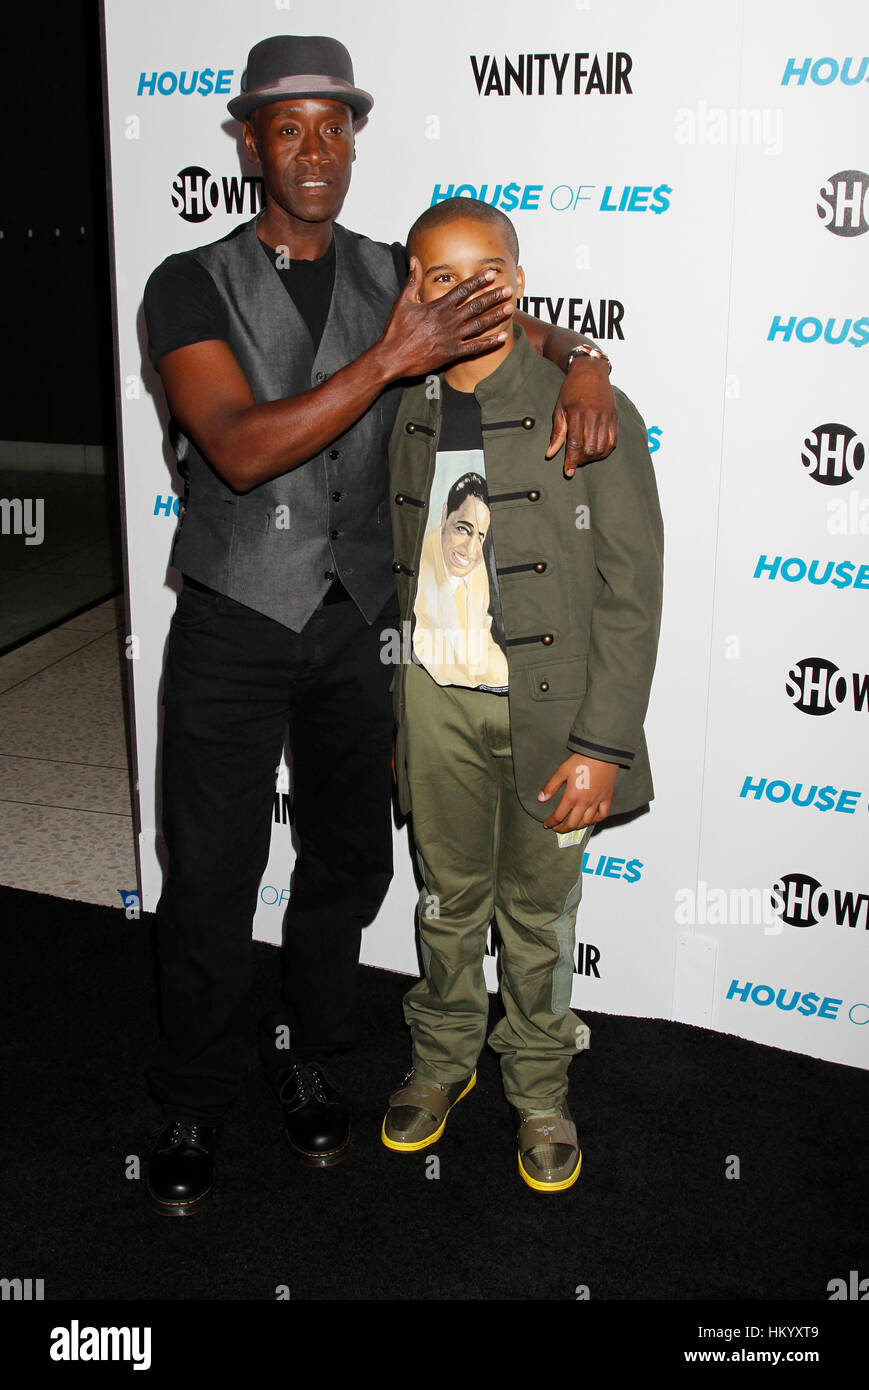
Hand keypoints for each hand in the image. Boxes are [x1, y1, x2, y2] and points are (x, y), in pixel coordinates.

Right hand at [378, 258, 513, 379]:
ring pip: (479, 324)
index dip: (478, 281)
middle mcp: (448, 321)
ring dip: (496, 315)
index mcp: (437, 307)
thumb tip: (414, 260)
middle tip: (508, 290)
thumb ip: (412, 281)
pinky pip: (475, 348)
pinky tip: (501, 337)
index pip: (463, 290)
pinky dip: (489, 343)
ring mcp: (451, 338)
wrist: (391, 358)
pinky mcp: (451, 354)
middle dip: (494, 297)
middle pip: (476, 305)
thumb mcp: (402, 302)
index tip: (491, 274)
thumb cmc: (395, 330)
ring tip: (510, 308)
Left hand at [538, 754, 617, 830]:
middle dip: (562, 828)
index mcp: (571, 796)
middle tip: (557, 828)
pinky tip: (590, 820)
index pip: (559, 816)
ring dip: (577, 827)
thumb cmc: (582, 760)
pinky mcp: (606, 798)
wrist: (602, 753)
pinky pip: (602, 814)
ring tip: (571, 826)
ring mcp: (596, 802)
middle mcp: (584, 802)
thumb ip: (551, 786)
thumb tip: (541, 798)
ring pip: (586, 822)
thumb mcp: (562, 771)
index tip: (547, 824)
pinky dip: (596, 820)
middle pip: (572, 823)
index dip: (551, 822)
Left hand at [546, 357, 617, 476]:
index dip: (572, 460)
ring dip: (593, 457)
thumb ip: (557, 433)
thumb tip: (550, 454)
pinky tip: (597, 452)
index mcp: (577, 413)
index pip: (575, 443)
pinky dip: (605, 451)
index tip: (568, 472)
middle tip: (575, 460)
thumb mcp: (559, 409)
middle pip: (590, 448)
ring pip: (602, 447)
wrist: (591, 371)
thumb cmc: (571, 390)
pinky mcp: (615, 417)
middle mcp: (594, 416)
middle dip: (582, 460)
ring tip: (585, 456)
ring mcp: (606, 417)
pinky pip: (613, 441)